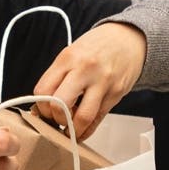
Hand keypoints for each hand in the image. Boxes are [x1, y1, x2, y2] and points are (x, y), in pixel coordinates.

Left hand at [32, 22, 145, 140]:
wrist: (127, 38)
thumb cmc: (97, 46)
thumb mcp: (71, 53)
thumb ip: (57, 77)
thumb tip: (43, 106)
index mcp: (67, 58)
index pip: (43, 90)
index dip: (40, 107)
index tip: (43, 112)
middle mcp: (84, 70)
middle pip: (60, 105)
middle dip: (55, 119)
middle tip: (57, 121)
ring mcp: (102, 82)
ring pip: (83, 117)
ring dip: (73, 129)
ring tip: (70, 129)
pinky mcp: (116, 93)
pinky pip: (98, 118)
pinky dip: (87, 130)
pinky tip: (82, 131)